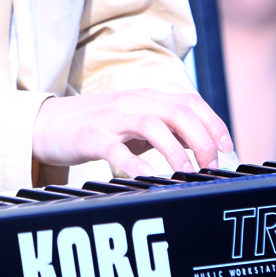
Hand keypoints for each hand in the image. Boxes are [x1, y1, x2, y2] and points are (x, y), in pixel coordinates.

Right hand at [32, 88, 232, 177]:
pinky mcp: (91, 137)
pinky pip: (117, 150)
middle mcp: (133, 102)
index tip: (227, 149)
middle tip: (209, 167)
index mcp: (147, 98)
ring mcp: (112, 118)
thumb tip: (203, 146)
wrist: (48, 123)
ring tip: (186, 174)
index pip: (190, 102)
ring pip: (153, 125)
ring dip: (175, 151)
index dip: (214, 124)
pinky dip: (135, 164)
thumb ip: (165, 129)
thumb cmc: (97, 126)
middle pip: (178, 111)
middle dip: (201, 140)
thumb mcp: (135, 121)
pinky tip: (148, 179)